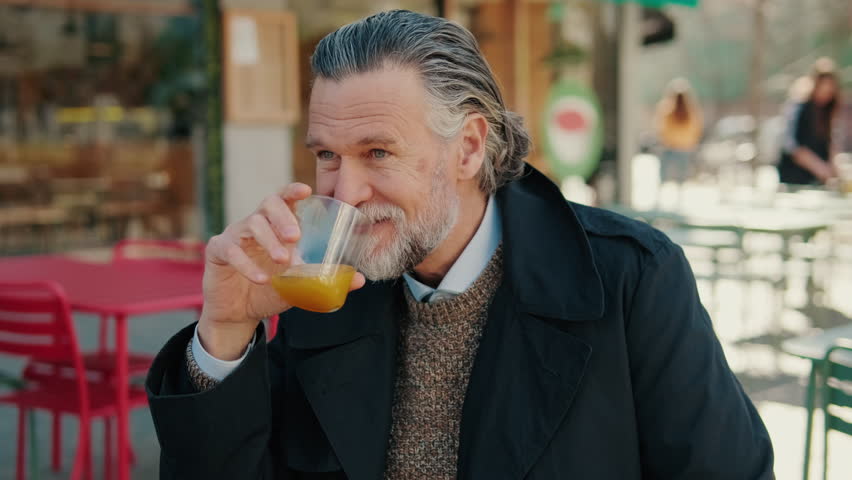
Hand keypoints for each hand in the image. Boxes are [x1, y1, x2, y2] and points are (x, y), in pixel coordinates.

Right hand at [198, 183, 365, 358]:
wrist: (238, 313)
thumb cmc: (271, 291)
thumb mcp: (300, 286)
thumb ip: (325, 279)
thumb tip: (359, 280)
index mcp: (276, 226)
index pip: (284, 199)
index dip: (292, 190)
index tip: (306, 190)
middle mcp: (255, 224)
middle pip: (267, 204)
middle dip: (283, 217)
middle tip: (296, 237)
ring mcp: (235, 235)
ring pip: (250, 224)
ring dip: (269, 240)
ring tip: (283, 260)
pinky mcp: (218, 252)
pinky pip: (230, 249)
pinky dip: (247, 264)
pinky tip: (261, 279)